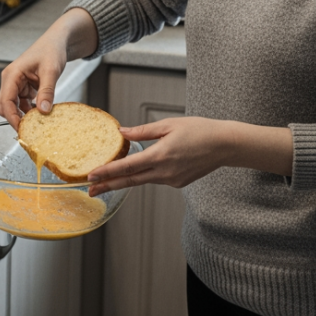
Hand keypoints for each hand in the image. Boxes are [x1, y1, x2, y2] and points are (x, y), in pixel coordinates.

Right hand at [0, 33, 66, 128]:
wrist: (58, 42)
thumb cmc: (51, 49)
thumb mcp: (50, 71)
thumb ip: (46, 91)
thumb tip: (44, 110)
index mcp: (12, 75)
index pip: (5, 101)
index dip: (12, 117)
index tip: (21, 129)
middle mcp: (11, 80)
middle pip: (6, 106)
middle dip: (16, 118)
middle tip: (30, 130)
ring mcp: (17, 85)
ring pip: (14, 107)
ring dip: (24, 115)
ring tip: (38, 122)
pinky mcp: (25, 88)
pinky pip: (23, 104)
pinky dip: (30, 110)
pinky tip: (41, 113)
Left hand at [86, 117, 292, 195]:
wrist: (224, 145)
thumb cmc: (199, 130)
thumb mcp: (168, 124)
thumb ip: (143, 131)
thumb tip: (122, 133)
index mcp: (160, 155)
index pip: (127, 167)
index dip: (108, 172)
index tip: (92, 176)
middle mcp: (164, 172)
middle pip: (130, 181)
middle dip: (108, 186)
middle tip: (90, 190)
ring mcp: (172, 180)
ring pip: (142, 181)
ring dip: (123, 182)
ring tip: (105, 183)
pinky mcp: (178, 182)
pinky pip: (156, 179)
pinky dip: (144, 176)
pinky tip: (137, 172)